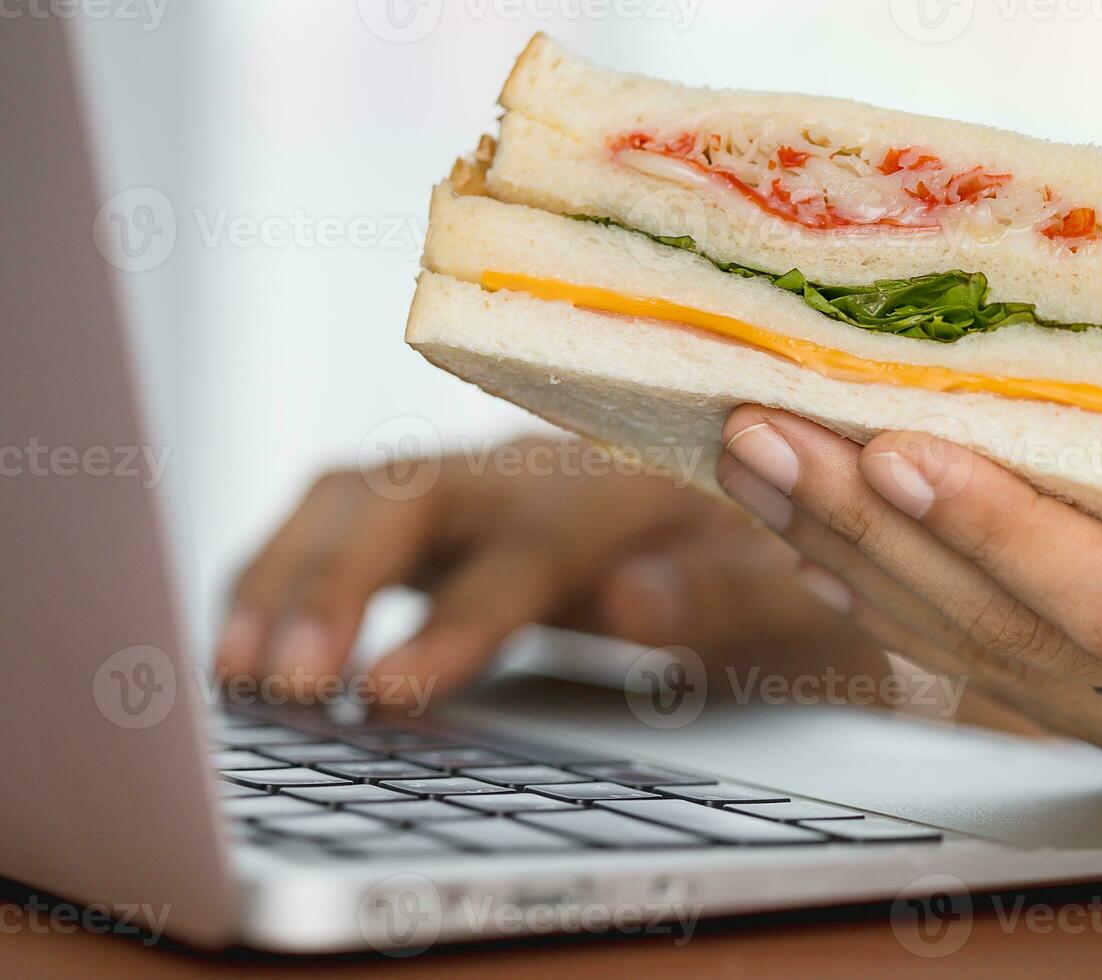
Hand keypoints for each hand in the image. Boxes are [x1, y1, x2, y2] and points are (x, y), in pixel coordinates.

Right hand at [214, 438, 886, 705]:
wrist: (785, 524)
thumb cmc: (794, 569)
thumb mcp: (800, 597)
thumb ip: (726, 598)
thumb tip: (632, 606)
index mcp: (633, 483)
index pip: (531, 546)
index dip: (457, 619)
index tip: (388, 693)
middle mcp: (545, 467)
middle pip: (414, 493)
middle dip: (337, 584)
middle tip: (283, 685)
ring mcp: (489, 484)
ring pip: (360, 493)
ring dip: (290, 574)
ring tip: (238, 673)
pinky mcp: (454, 516)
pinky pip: (350, 521)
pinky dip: (290, 572)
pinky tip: (254, 641)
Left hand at [716, 285, 1101, 793]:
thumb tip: (1042, 266)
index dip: (998, 532)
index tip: (895, 451)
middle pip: (1015, 633)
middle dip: (869, 530)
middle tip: (768, 436)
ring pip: (983, 660)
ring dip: (855, 563)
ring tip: (762, 474)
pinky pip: (993, 677)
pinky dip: (898, 606)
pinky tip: (821, 548)